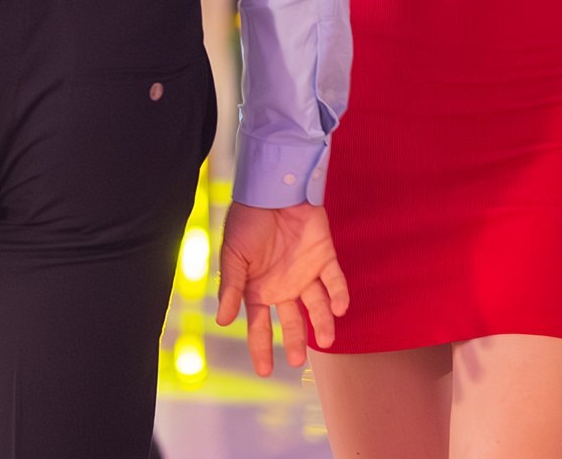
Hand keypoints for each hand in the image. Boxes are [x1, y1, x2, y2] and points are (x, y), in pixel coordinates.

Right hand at [215, 202, 349, 376]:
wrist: (271, 189)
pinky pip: (335, 280)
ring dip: (323, 324)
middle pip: (292, 321)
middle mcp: (284, 286)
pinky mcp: (324, 256)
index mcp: (258, 289)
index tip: (265, 371)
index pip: (259, 325)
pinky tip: (339, 308)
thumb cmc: (247, 222)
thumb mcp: (233, 256)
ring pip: (317, 306)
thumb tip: (222, 321)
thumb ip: (231, 288)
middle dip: (295, 341)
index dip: (261, 348)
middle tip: (297, 360)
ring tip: (326, 340)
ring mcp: (305, 273)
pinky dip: (339, 295)